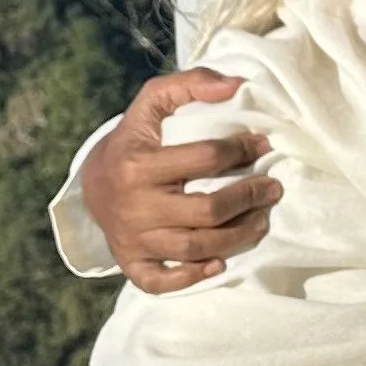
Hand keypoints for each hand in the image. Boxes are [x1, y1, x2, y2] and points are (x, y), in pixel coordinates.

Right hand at [83, 69, 279, 292]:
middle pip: (206, 211)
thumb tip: (237, 85)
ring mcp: (132, 238)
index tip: (263, 147)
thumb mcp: (152, 103)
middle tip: (273, 190)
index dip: (242, 150)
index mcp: (138, 164)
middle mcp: (134, 205)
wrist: (92, 181)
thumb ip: (191, 84)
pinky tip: (219, 264)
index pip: (204, 159)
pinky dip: (192, 277)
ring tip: (261, 221)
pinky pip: (161, 281)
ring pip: (195, 248)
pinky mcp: (131, 263)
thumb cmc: (134, 139)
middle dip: (249, 199)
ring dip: (238, 237)